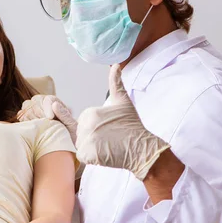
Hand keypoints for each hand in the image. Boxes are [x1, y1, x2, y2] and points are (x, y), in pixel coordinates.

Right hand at [17, 95, 77, 143]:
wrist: (62, 146)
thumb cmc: (69, 135)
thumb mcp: (71, 125)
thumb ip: (64, 114)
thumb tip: (54, 104)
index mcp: (55, 102)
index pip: (48, 99)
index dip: (47, 107)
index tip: (50, 118)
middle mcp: (43, 103)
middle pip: (35, 101)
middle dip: (40, 113)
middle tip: (46, 124)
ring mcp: (33, 110)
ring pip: (26, 108)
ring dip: (33, 118)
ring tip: (41, 128)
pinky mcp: (26, 118)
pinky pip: (21, 116)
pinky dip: (26, 122)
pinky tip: (34, 130)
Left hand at [75, 64, 170, 179]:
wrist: (141, 148)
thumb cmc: (132, 125)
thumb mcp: (123, 101)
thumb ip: (116, 82)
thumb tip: (116, 65)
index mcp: (90, 113)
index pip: (83, 121)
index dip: (96, 126)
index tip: (109, 129)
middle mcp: (85, 126)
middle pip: (80, 133)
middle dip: (92, 136)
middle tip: (110, 138)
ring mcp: (86, 141)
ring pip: (81, 145)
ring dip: (92, 147)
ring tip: (108, 145)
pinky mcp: (88, 155)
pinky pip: (83, 156)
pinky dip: (92, 157)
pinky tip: (105, 152)